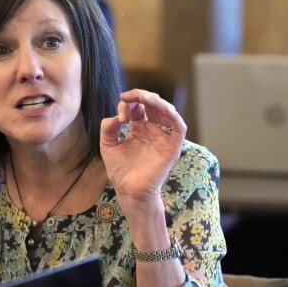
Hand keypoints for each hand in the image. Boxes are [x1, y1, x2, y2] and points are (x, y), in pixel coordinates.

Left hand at [100, 89, 185, 203]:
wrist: (129, 191)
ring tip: (145, 98)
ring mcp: (162, 137)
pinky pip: (179, 128)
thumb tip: (117, 116)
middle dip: (142, 95)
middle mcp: (151, 130)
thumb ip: (108, 129)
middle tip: (130, 95)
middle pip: (152, 104)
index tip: (119, 112)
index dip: (127, 103)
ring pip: (167, 111)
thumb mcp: (108, 146)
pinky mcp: (171, 147)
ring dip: (157, 101)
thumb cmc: (120, 170)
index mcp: (138, 128)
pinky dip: (174, 116)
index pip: (137, 106)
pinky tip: (164, 109)